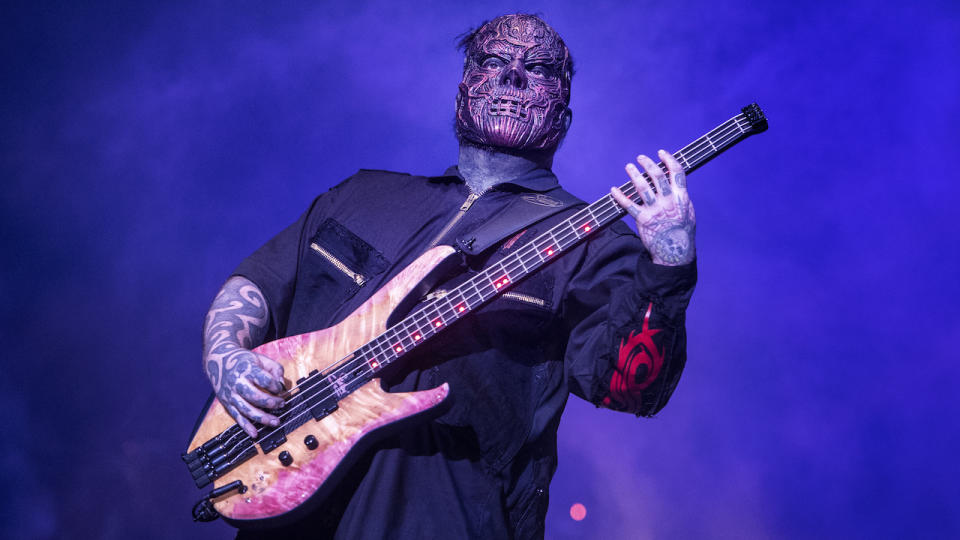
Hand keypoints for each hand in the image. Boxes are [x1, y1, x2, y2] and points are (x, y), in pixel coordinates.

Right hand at [210, 348, 285, 437]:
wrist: (219, 362)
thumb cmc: (244, 362)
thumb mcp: (261, 359)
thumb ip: (275, 370)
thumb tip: (282, 386)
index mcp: (247, 370)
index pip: (264, 380)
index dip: (275, 386)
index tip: (280, 388)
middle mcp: (238, 383)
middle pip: (255, 397)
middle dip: (271, 403)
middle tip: (282, 405)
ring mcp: (231, 395)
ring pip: (247, 410)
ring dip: (262, 418)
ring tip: (275, 422)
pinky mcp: (227, 404)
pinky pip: (237, 417)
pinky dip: (246, 427)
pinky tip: (255, 434)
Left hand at [611, 149, 695, 265]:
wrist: (675, 250)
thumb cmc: (682, 230)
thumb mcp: (687, 210)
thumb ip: (680, 195)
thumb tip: (673, 181)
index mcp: (681, 197)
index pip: (677, 172)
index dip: (669, 160)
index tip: (661, 153)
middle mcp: (668, 201)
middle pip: (657, 176)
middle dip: (648, 164)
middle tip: (640, 158)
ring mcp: (655, 210)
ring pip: (642, 187)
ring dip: (634, 174)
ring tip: (629, 167)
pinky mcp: (643, 219)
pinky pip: (629, 205)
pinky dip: (620, 196)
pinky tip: (614, 190)